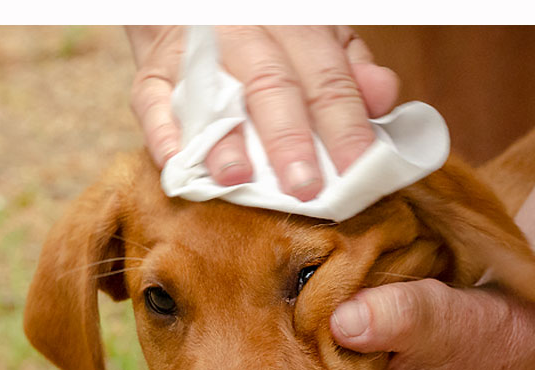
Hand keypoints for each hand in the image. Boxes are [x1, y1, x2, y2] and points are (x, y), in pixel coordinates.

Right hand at [125, 26, 399, 200]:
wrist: (195, 10)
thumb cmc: (272, 40)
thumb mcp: (321, 43)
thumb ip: (351, 73)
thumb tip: (383, 98)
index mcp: (298, 29)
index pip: (328, 81)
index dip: (345, 128)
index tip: (358, 172)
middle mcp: (247, 34)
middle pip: (272, 87)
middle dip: (290, 141)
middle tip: (304, 187)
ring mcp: (197, 52)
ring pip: (212, 93)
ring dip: (225, 140)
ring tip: (236, 179)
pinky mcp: (153, 71)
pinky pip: (152, 100)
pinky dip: (162, 132)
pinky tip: (176, 164)